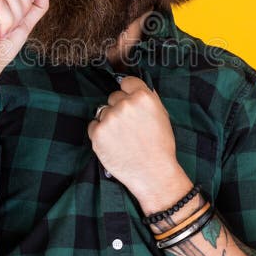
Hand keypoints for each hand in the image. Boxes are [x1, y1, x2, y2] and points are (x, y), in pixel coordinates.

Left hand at [87, 76, 191, 211]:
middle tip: (129, 127)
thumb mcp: (161, 116)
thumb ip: (148, 99)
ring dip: (109, 121)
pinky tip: (113, 144)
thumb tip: (135, 88)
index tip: (128, 99)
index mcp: (143, 97)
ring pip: (103, 111)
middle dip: (119, 108)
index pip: (126, 82)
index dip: (127, 91)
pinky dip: (100, 133)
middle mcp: (125, 104)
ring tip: (123, 138)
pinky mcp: (97, 133)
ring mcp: (110, 118)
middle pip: (114, 97)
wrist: (153, 173)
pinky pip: (94, 125)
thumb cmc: (160, 146)